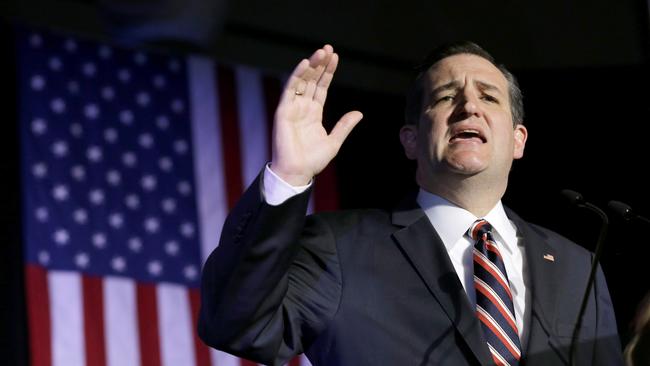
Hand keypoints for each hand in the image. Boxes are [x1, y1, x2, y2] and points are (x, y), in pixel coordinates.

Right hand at [270, 45, 362, 185]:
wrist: (298, 172)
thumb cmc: (313, 160)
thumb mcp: (334, 141)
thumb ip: (344, 126)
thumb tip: (359, 113)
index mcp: (313, 113)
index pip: (321, 87)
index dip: (328, 72)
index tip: (336, 57)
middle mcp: (302, 107)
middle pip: (312, 80)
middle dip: (320, 64)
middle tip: (328, 48)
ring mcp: (292, 108)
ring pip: (302, 81)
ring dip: (311, 66)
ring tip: (321, 52)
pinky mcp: (283, 111)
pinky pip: (290, 90)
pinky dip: (297, 76)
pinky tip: (306, 64)